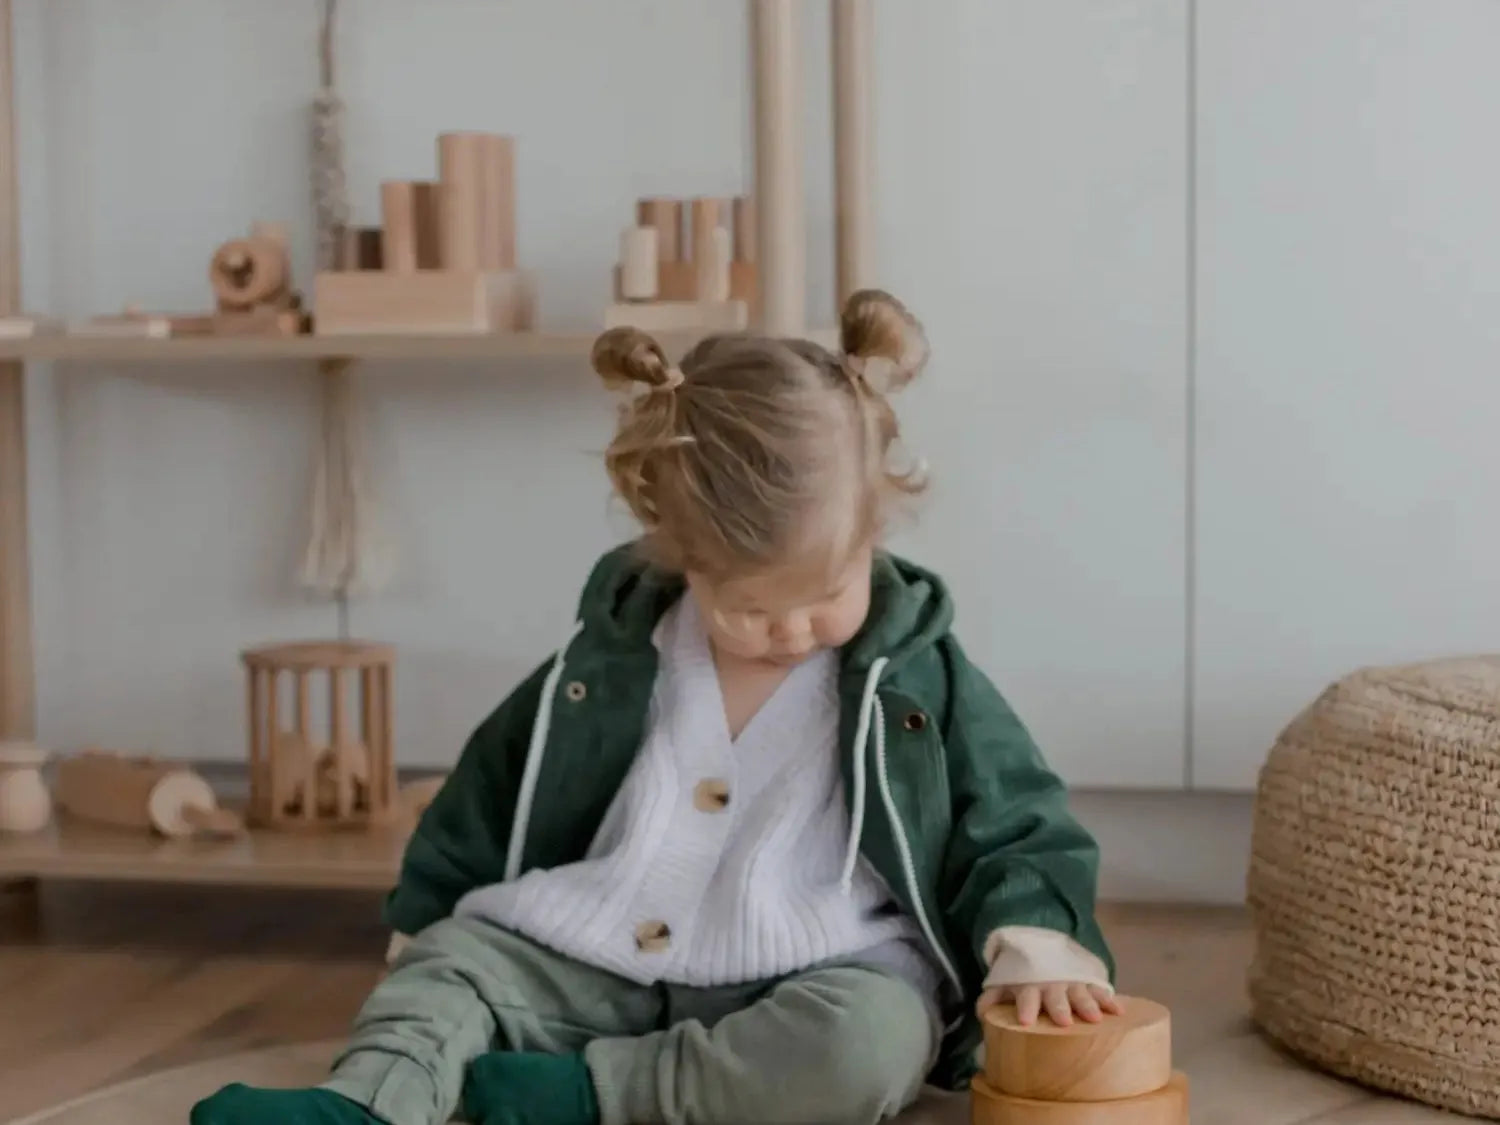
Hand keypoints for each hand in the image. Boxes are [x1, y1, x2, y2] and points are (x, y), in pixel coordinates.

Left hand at [976, 981, 1121, 1027]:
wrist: (1042, 942)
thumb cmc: (1022, 973)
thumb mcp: (1004, 981)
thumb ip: (992, 997)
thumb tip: (981, 1014)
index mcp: (1028, 986)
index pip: (1026, 997)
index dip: (1026, 1008)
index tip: (1026, 1021)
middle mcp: (1051, 985)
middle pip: (1055, 997)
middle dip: (1059, 1008)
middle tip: (1064, 1022)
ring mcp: (1071, 982)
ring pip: (1080, 993)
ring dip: (1087, 1005)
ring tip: (1094, 1018)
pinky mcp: (1087, 979)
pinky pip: (1099, 989)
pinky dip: (1108, 999)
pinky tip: (1118, 1011)